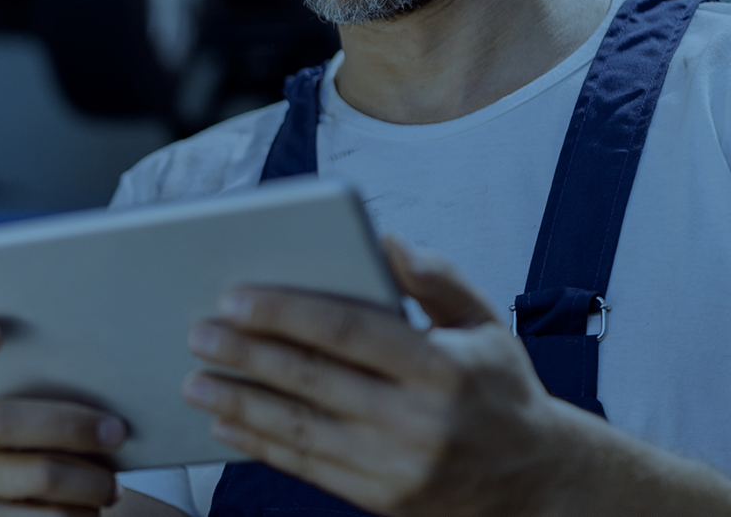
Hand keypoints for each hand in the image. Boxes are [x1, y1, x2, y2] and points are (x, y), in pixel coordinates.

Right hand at [0, 317, 131, 515]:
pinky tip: (92, 507)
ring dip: (91, 480)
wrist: (49, 508)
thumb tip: (110, 378)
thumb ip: (56, 384)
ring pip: (39, 474)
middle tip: (118, 431)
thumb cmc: (60, 443)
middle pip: (3, 420)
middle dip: (70, 425)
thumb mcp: (48, 408)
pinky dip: (82, 512)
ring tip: (114, 484)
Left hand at [179, 236, 600, 516]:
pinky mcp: (383, 499)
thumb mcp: (484, 323)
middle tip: (199, 333)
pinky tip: (228, 424)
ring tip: (196, 381)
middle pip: (314, 381)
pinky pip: (309, 468)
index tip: (236, 297)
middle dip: (249, 355)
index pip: (350, 331)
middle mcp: (421, 422)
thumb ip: (435, 278)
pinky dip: (262, 445)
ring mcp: (399, 467)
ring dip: (240, 405)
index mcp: (443, 368)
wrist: (535, 480)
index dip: (287, 313)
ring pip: (301, 431)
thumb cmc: (498, 388)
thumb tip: (384, 239)